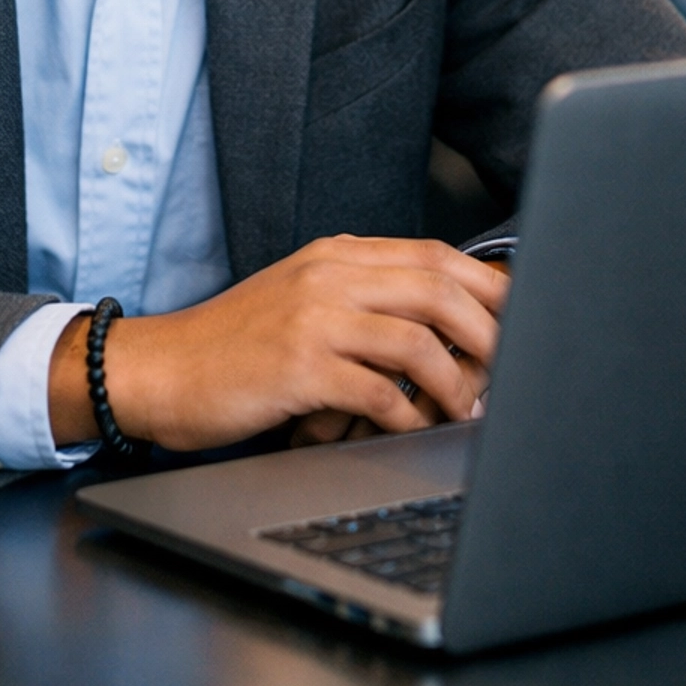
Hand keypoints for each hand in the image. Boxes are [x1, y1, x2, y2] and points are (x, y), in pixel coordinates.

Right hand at [47, 235, 505, 451]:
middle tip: (512, 372)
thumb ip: (365, 300)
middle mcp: (330, 276)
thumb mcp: (302, 301)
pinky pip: (380, 392)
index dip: (492, 288)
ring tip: (467, 410)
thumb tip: (446, 328)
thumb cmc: (235, 347)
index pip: (437, 256)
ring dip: (457, 382)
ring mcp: (314, 319)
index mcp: (338, 255)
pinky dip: (410, 416)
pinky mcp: (299, 368)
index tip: (526, 319)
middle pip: (440, 289)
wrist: (159, 370)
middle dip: (490, 334)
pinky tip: (414, 429)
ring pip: (419, 339)